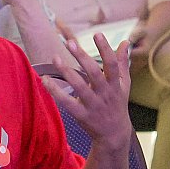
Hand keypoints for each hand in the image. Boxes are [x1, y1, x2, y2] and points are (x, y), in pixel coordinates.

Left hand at [42, 34, 133, 152]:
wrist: (114, 134)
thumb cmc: (117, 104)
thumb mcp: (124, 84)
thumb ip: (123, 63)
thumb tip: (125, 42)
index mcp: (115, 84)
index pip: (112, 64)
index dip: (105, 49)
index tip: (97, 34)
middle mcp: (105, 93)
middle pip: (94, 73)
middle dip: (82, 57)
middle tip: (70, 42)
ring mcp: (93, 105)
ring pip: (79, 86)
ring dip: (66, 72)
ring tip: (55, 57)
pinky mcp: (81, 115)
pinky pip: (67, 103)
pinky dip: (55, 92)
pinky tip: (44, 80)